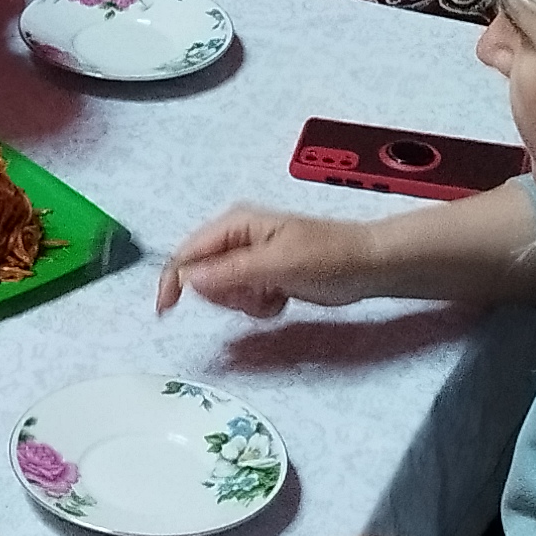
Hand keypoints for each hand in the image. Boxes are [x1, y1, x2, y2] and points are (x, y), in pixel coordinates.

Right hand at [158, 204, 380, 317]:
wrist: (369, 266)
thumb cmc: (328, 257)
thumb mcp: (277, 264)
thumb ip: (231, 272)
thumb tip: (188, 278)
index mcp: (235, 224)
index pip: (188, 253)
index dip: (173, 281)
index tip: (166, 311)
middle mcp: (237, 238)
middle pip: (202, 276)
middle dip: (224, 294)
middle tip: (255, 294)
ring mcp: (249, 259)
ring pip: (222, 292)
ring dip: (244, 302)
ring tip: (274, 295)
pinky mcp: (262, 276)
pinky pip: (242, 299)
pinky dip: (257, 306)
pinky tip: (280, 299)